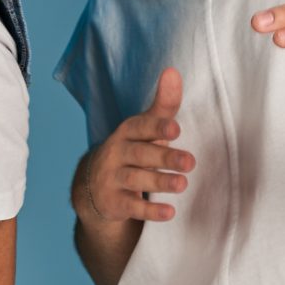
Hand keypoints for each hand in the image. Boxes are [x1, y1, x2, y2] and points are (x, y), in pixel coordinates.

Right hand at [71, 67, 191, 226]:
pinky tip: (170, 212)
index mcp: (126, 133)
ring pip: (135, 179)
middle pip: (140, 154)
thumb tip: (173, 71)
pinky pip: (131, 207)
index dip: (156, 127)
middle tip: (190, 162)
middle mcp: (116, 154)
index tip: (175, 129)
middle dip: (164, 158)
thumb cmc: (131, 152)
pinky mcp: (113, 202)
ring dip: (159, 182)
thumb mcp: (144, 129)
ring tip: (182, 184)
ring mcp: (112, 179)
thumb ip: (163, 105)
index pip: (139, 127)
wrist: (94, 188)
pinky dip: (150, 211)